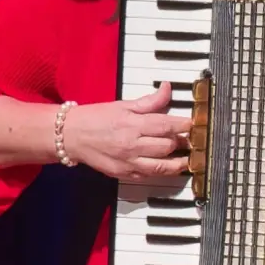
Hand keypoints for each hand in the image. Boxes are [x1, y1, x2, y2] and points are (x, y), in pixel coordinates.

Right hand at [61, 81, 192, 180]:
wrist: (70, 136)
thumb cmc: (96, 118)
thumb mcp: (124, 105)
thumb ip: (149, 101)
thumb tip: (168, 88)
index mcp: (133, 124)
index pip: (167, 125)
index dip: (184, 125)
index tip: (194, 123)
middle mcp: (132, 145)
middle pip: (167, 146)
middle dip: (182, 142)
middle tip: (190, 138)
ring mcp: (127, 162)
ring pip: (161, 166)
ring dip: (178, 163)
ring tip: (188, 158)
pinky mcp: (123, 174)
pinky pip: (148, 176)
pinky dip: (161, 172)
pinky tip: (169, 167)